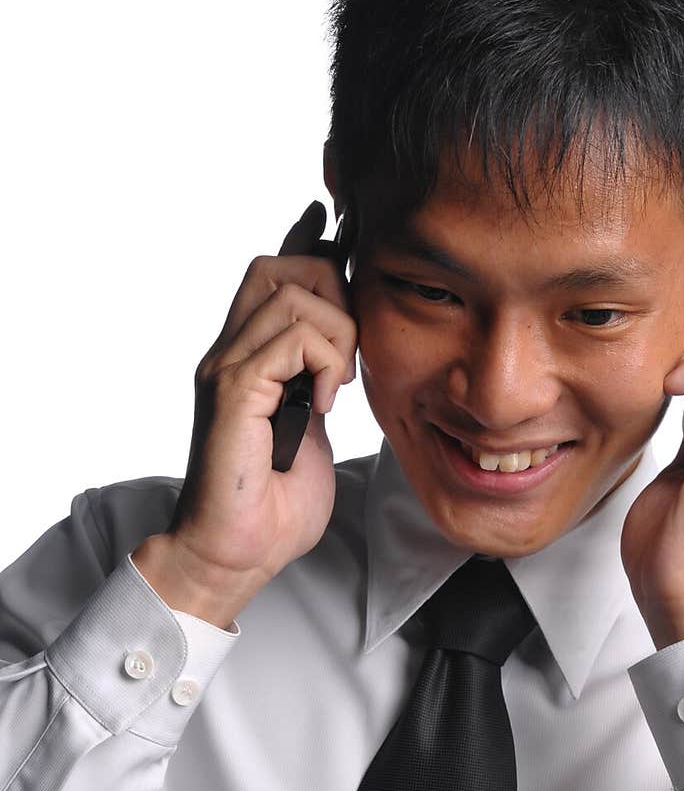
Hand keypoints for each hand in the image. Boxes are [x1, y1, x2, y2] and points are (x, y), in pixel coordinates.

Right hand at [132, 201, 356, 626]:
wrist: (235, 554)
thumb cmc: (273, 507)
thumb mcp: (311, 431)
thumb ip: (319, 386)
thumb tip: (343, 356)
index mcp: (246, 360)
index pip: (271, 275)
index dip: (309, 246)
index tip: (342, 236)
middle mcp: (228, 354)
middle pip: (278, 265)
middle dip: (334, 291)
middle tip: (351, 355)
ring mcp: (226, 369)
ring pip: (292, 293)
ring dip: (338, 334)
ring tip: (339, 386)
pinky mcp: (234, 391)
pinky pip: (294, 338)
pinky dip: (327, 363)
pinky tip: (327, 404)